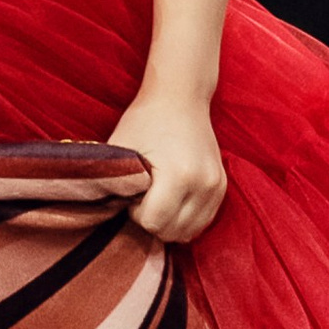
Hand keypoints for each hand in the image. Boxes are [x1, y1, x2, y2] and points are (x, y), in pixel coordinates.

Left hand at [108, 90, 225, 244]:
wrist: (181, 96)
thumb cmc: (145, 120)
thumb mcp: (122, 149)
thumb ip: (114, 183)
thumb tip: (106, 212)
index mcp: (179, 175)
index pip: (153, 222)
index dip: (135, 212)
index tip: (131, 192)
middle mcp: (204, 184)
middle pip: (172, 232)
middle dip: (152, 220)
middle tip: (142, 195)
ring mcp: (217, 187)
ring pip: (189, 232)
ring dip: (169, 222)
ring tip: (158, 197)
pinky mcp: (222, 187)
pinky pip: (203, 222)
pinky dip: (185, 218)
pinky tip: (172, 199)